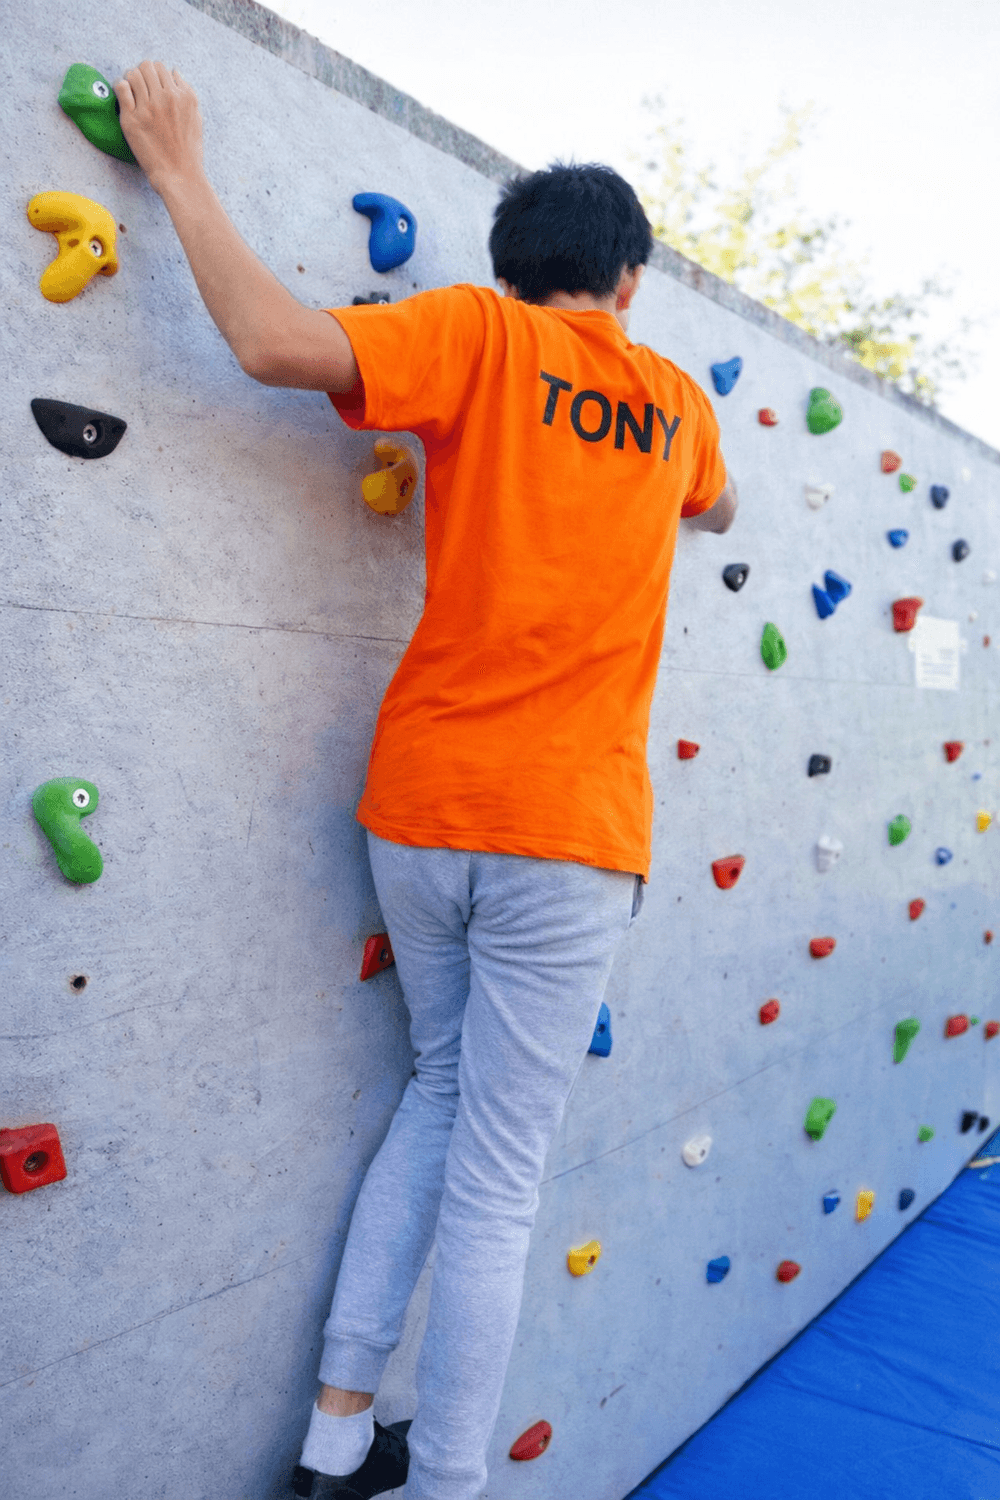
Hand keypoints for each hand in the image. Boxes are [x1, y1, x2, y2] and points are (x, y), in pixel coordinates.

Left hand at [114, 62, 203, 194]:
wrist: (179, 176)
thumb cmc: (188, 151)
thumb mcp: (197, 118)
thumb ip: (187, 93)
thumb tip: (175, 73)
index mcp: (184, 96)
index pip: (163, 68)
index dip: (156, 75)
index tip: (152, 85)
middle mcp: (167, 98)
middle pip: (147, 66)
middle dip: (143, 74)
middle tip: (140, 87)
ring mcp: (148, 108)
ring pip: (133, 73)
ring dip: (131, 79)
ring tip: (132, 92)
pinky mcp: (132, 119)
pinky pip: (121, 88)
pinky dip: (121, 87)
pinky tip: (124, 97)